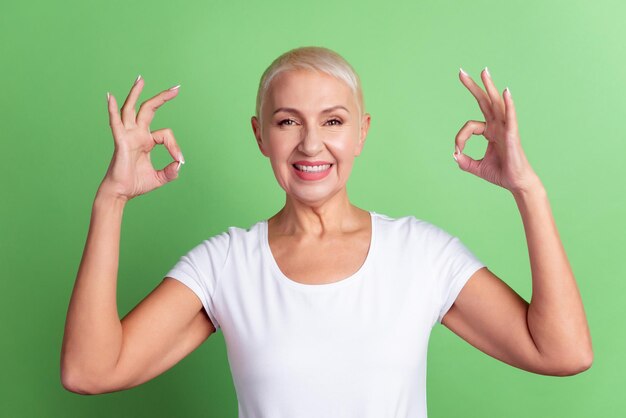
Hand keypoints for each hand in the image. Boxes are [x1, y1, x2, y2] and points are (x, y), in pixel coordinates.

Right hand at [99, 76, 184, 200]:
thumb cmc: (136, 184)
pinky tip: (110, 97)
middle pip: (148, 109)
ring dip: (135, 94)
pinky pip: (115, 123)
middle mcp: (137, 134)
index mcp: (146, 141)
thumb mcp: (160, 178)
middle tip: (176, 88)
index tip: (180, 159)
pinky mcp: (120, 142)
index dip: (175, 146)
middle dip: (162, 98)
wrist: (121, 193)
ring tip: (141, 79)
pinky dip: (112, 110)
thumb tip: (180, 164)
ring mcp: (127, 136)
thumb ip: (171, 171)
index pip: (165, 134)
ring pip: (131, 110)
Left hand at [454, 68, 539, 194]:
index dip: (459, 137)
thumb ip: (464, 161)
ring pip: (496, 103)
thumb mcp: (477, 168)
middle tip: (461, 72)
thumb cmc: (501, 174)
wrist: (517, 184)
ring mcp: (506, 128)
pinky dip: (509, 104)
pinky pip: (511, 117)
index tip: (457, 150)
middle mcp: (498, 126)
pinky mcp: (512, 135)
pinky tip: (506, 92)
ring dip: (490, 86)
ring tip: (484, 71)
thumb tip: (454, 154)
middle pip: (484, 101)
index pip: (469, 126)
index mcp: (490, 131)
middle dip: (473, 86)